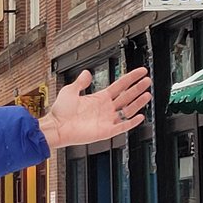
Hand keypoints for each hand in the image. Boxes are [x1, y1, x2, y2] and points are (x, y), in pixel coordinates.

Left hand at [37, 66, 151, 149]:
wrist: (55, 127)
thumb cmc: (59, 112)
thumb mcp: (70, 91)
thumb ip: (80, 82)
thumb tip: (86, 72)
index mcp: (98, 98)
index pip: (119, 86)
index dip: (130, 78)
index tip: (140, 72)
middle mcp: (104, 108)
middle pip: (126, 96)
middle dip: (137, 88)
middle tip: (147, 80)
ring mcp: (106, 120)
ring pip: (127, 110)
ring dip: (138, 103)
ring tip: (147, 94)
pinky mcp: (106, 131)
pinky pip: (122, 127)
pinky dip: (131, 122)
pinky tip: (140, 116)